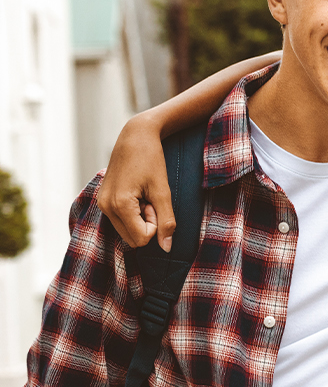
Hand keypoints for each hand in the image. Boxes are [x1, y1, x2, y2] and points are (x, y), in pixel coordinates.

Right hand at [96, 114, 174, 250]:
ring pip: (127, 231)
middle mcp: (105, 207)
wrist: (135, 137)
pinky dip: (133, 213)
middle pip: (133, 239)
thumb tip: (166, 249)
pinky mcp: (103, 201)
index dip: (155, 224)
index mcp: (118, 205)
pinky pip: (122, 221)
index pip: (141, 239)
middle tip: (150, 198)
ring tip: (143, 195)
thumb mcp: (163, 191)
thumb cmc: (151, 160)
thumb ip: (166, 221)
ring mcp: (101, 204)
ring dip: (141, 218)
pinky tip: (136, 194)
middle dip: (147, 223)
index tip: (155, 202)